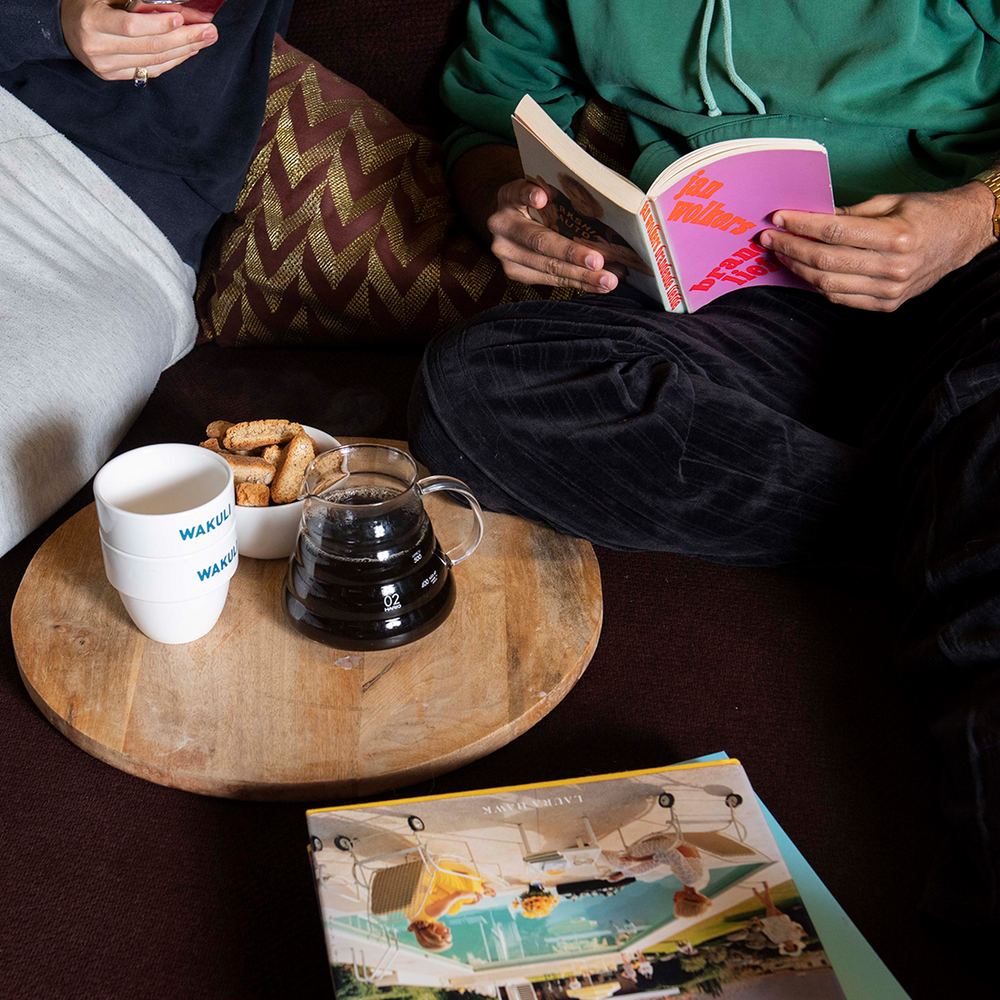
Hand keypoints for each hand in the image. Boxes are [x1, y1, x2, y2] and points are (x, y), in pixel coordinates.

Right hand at [61, 0, 218, 81]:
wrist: (64, 27)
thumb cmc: (88, 5)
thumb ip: (134, 3)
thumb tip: (171, 8)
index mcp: (92, 22)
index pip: (131, 27)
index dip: (158, 25)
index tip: (181, 20)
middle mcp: (98, 47)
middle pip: (150, 48)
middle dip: (184, 39)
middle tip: (209, 32)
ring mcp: (106, 66)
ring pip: (154, 62)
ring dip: (184, 51)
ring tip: (204, 40)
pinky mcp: (114, 76)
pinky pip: (150, 71)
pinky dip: (173, 60)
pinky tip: (188, 51)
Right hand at [487, 179, 617, 293]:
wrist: (506, 219)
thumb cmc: (532, 201)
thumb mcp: (537, 186)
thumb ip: (554, 190)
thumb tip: (588, 201)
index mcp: (507, 198)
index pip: (519, 195)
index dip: (529, 196)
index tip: (542, 199)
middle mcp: (502, 228)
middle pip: (539, 243)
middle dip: (571, 254)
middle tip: (598, 261)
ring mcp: (507, 255)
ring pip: (548, 268)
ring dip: (581, 276)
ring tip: (607, 280)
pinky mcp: (515, 273)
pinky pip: (550, 280)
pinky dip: (577, 283)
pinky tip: (597, 285)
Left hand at [759, 182, 995, 311]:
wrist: (962, 237)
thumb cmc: (927, 213)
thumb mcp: (892, 202)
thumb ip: (851, 214)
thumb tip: (812, 216)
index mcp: (897, 236)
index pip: (834, 232)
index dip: (801, 226)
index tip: (778, 218)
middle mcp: (893, 267)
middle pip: (825, 261)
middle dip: (791, 248)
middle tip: (769, 238)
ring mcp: (890, 291)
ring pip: (828, 283)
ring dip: (798, 269)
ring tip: (781, 254)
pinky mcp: (887, 305)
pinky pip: (841, 298)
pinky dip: (817, 285)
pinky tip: (803, 270)